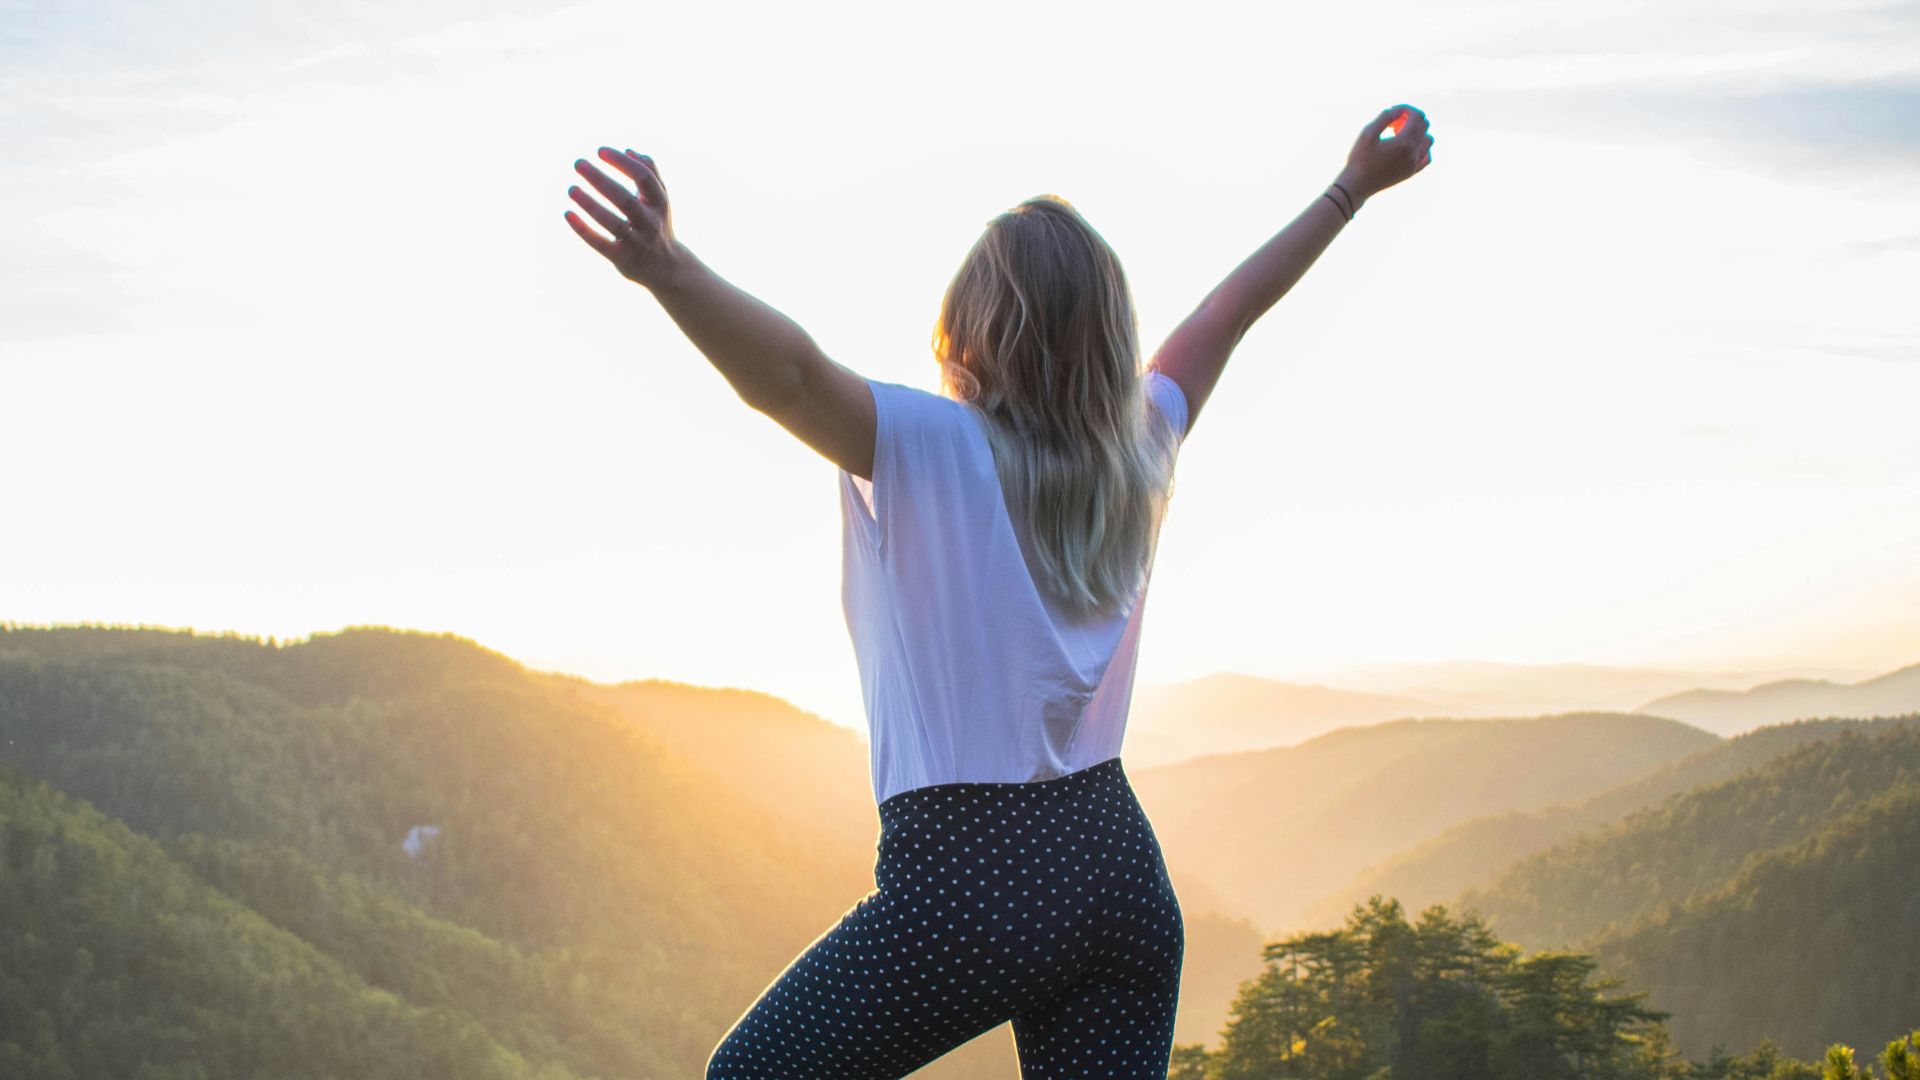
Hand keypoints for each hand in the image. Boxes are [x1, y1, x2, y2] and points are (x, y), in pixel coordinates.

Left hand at [565, 147, 679, 288]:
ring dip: (590, 204)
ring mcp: (637, 242)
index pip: (643, 177)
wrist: (666, 267)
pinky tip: (568, 214)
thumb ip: (651, 173)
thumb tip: (629, 150)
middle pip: (625, 199)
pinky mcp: (622, 258)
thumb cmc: (658, 225)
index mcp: (660, 204)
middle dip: (600, 179)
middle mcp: (651, 223)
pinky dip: (583, 229)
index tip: (600, 151)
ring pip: (612, 223)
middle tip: (578, 163)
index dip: (622, 162)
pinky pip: (600, 243)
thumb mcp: (660, 200)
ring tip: (571, 189)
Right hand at [1336, 104, 1433, 203]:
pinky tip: (1407, 148)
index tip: (1393, 111)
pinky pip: (1427, 157)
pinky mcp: (1412, 173)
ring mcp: (1414, 164)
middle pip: (1424, 126)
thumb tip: (1399, 110)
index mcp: (1404, 142)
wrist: (1357, 185)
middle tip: (1393, 123)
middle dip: (1410, 119)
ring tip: (1399, 135)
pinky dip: (1422, 148)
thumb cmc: (1359, 158)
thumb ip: (1385, 117)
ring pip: (1428, 140)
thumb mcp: (1368, 133)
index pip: (1417, 116)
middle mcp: (1413, 153)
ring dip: (1417, 132)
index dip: (1406, 109)